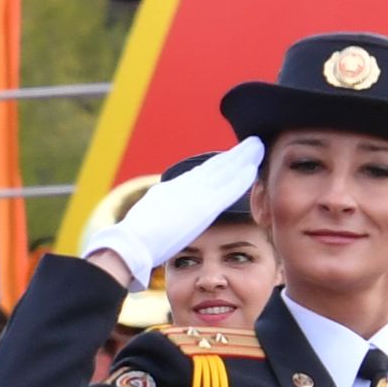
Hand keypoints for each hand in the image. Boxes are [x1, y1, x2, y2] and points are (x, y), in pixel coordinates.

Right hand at [95, 138, 263, 285]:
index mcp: (170, 190)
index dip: (217, 163)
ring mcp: (193, 195)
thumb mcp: (147, 219)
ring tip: (256, 146)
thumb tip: (160, 214)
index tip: (230, 156)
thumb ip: (159, 212)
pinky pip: (228, 189)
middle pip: (214, 166)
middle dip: (233, 154)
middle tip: (250, 143)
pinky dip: (241, 178)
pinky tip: (253, 169)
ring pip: (224, 171)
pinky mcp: (203, 207)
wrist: (130, 243)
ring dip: (242, 158)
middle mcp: (184, 187)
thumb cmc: (134, 240)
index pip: (199, 173)